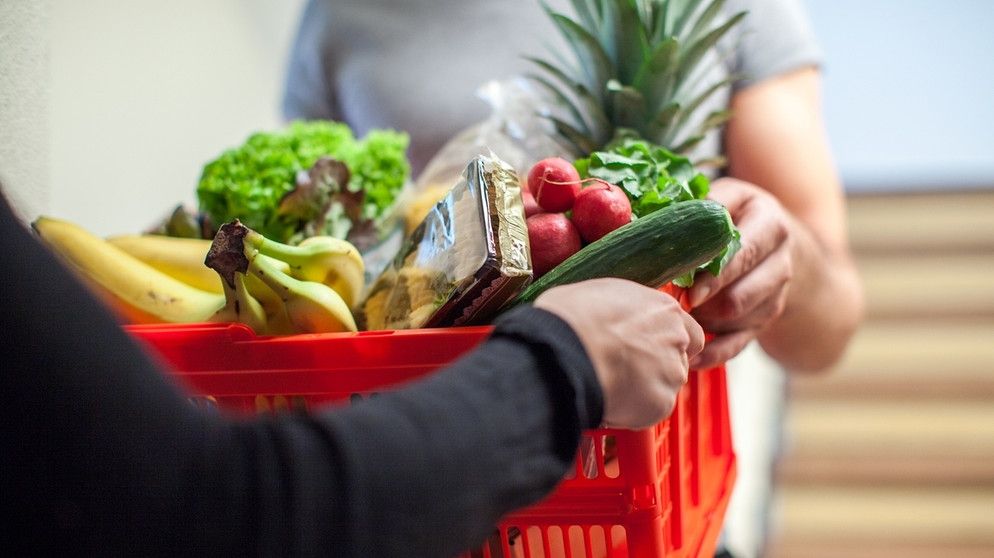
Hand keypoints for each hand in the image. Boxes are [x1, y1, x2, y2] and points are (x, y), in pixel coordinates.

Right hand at [534, 278, 703, 428]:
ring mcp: (671, 372)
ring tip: (611, 385)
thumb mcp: (599, 293)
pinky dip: (633, 411)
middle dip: (655, 367)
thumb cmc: (571, 319)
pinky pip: (650, 411)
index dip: (667, 343)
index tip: (649, 349)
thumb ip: (621, 308)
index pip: (688, 331)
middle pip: (677, 360)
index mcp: (663, 309)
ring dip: (644, 389)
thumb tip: (607, 314)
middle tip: (625, 369)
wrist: (564, 351)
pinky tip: (609, 400)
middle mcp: (675, 339)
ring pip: (664, 387)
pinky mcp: (661, 403)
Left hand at [687, 178, 794, 368]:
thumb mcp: (723, 197)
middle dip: (705, 304)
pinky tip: (689, 355)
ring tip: (675, 316)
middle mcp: (780, 263)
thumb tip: (639, 216)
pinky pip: (738, 345)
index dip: (715, 275)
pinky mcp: (765, 321)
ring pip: (738, 322)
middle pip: (742, 295)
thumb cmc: (734, 215)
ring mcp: (775, 296)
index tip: (688, 290)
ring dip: (704, 323)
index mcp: (770, 226)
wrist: (772, 239)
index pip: (745, 254)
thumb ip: (695, 206)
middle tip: (673, 305)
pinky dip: (712, 353)